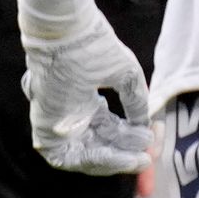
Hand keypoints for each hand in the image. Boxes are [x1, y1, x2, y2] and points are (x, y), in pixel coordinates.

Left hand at [19, 0, 153, 176]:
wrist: (67, 35)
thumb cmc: (94, 48)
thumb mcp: (127, 77)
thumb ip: (136, 104)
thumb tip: (147, 129)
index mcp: (84, 102)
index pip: (107, 132)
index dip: (130, 142)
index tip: (152, 144)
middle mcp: (71, 116)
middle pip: (98, 148)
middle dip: (125, 156)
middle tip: (148, 158)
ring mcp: (57, 124)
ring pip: (85, 157)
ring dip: (115, 162)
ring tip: (139, 159)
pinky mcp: (46, 129)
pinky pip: (68, 158)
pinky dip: (97, 161)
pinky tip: (121, 157)